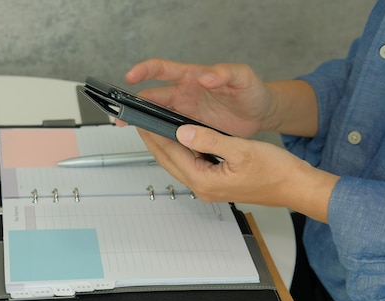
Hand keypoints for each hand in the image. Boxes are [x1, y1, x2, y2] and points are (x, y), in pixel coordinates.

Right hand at [123, 59, 277, 136]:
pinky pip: (173, 135)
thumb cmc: (253, 91)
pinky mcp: (192, 130)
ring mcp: (186, 113)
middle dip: (135, 106)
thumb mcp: (243, 77)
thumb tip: (206, 75)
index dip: (144, 71)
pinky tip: (158, 147)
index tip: (131, 77)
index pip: (162, 69)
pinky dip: (163, 140)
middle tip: (123, 117)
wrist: (262, 114)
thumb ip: (225, 73)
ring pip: (158, 119)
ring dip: (146, 125)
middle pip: (152, 98)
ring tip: (134, 131)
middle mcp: (184, 95)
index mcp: (192, 77)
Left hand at [139, 124, 338, 222]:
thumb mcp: (241, 150)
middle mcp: (203, 187)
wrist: (296, 187)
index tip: (143, 122)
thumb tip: (182, 131)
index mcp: (205, 181)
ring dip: (169, 146)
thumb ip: (209, 140)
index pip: (170, 154)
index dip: (154, 136)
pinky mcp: (217, 183)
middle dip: (155, 142)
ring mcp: (209, 187)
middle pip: (170, 161)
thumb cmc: (276, 172)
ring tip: (159, 127)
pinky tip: (185, 138)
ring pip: (180, 163)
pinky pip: (194, 164)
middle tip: (144, 122)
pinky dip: (185, 150)